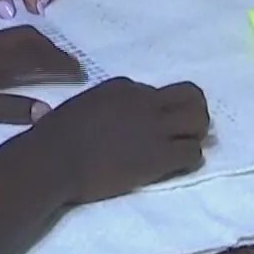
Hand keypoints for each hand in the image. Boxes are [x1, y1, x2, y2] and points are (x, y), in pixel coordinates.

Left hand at [0, 27, 83, 124]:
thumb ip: (4, 108)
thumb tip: (46, 111)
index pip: (35, 57)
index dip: (60, 64)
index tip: (82, 72)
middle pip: (28, 41)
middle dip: (53, 51)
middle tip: (73, 64)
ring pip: (12, 38)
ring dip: (36, 46)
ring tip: (49, 58)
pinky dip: (16, 46)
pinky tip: (10, 56)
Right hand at [26, 78, 209, 202]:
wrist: (54, 160)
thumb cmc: (53, 136)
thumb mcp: (78, 107)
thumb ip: (97, 108)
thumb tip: (96, 118)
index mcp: (121, 87)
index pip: (154, 92)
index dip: (155, 109)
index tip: (146, 126)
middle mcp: (145, 101)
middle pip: (190, 95)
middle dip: (193, 111)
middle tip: (184, 130)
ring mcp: (155, 127)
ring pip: (200, 121)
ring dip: (196, 134)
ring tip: (184, 148)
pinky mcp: (160, 156)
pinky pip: (193, 153)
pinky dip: (190, 159)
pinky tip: (176, 166)